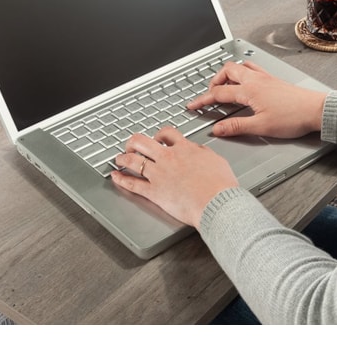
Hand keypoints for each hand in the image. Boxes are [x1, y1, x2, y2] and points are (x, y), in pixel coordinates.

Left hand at [111, 127, 238, 228]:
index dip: (159, 134)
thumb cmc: (220, 186)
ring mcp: (159, 174)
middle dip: (134, 142)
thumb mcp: (216, 160)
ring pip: (133, 160)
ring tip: (119, 158)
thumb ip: (202, 152)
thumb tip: (196, 149)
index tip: (156, 138)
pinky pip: (132, 183)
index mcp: (184, 149)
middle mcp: (168, 158)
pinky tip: (115, 176)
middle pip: (143, 141)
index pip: (167, 133)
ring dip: (123, 158)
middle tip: (132, 146)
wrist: (217, 203)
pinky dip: (120, 179)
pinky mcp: (154, 192)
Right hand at [187, 61, 326, 138]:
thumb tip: (217, 129)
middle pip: (227, 72)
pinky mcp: (272, 80)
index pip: (219, 93)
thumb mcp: (261, 127)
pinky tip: (244, 81)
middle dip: (213, 82)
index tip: (193, 105)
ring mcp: (264, 77)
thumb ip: (236, 127)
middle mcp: (255, 80)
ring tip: (223, 86)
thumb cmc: (293, 117)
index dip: (203, 100)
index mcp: (249, 90)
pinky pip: (251, 69)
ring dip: (227, 74)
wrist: (316, 110)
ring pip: (239, 67)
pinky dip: (241, 72)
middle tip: (209, 94)